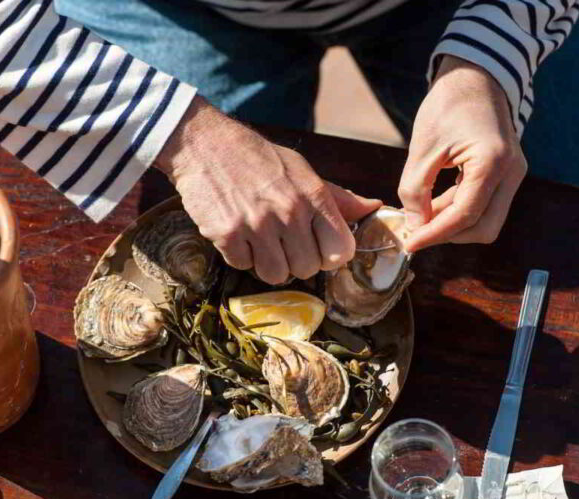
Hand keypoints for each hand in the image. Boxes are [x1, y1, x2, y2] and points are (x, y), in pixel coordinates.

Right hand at [154, 96, 380, 284]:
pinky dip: (239, 255)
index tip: (316, 247)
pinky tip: (236, 232)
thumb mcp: (301, 170)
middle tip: (280, 241)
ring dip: (267, 263)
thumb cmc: (258, 158)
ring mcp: (257, 225)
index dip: (329, 255)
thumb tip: (373, 207)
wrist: (205, 144)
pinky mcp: (227, 234)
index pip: (340, 251)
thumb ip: (335, 197)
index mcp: (312, 196)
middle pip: (307, 269)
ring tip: (258, 239)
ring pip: (276, 275)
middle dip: (295, 260)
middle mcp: (288, 212)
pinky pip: (243, 265)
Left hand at [398, 55, 526, 251]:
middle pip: (484, 228)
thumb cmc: (447, 105)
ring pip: (485, 220)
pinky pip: (483, 205)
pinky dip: (457, 211)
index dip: (435, 234)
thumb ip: (415, 190)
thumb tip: (414, 226)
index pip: (465, 215)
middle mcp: (512, 172)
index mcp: (492, 162)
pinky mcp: (504, 175)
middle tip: (414, 234)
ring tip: (417, 217)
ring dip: (451, 225)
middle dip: (448, 236)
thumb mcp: (422, 148)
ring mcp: (512, 174)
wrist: (474, 77)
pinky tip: (430, 206)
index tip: (409, 243)